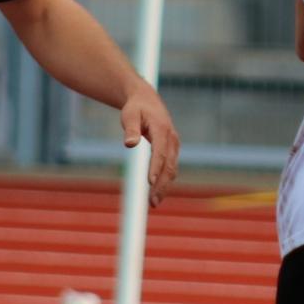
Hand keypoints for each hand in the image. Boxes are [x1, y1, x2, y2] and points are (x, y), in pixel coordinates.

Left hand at [120, 85, 179, 206]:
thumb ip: (130, 129)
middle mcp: (172, 138)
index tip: (150, 182)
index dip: (156, 168)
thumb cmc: (136, 108)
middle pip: (169, 165)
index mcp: (161, 129)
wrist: (146, 100)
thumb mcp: (129, 115)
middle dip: (162, 185)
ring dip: (165, 186)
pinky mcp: (172, 150)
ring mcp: (174, 145)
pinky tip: (157, 193)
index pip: (160, 152)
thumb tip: (129, 144)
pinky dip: (166, 181)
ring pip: (172, 169)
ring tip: (153, 203)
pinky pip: (171, 168)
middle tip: (151, 202)